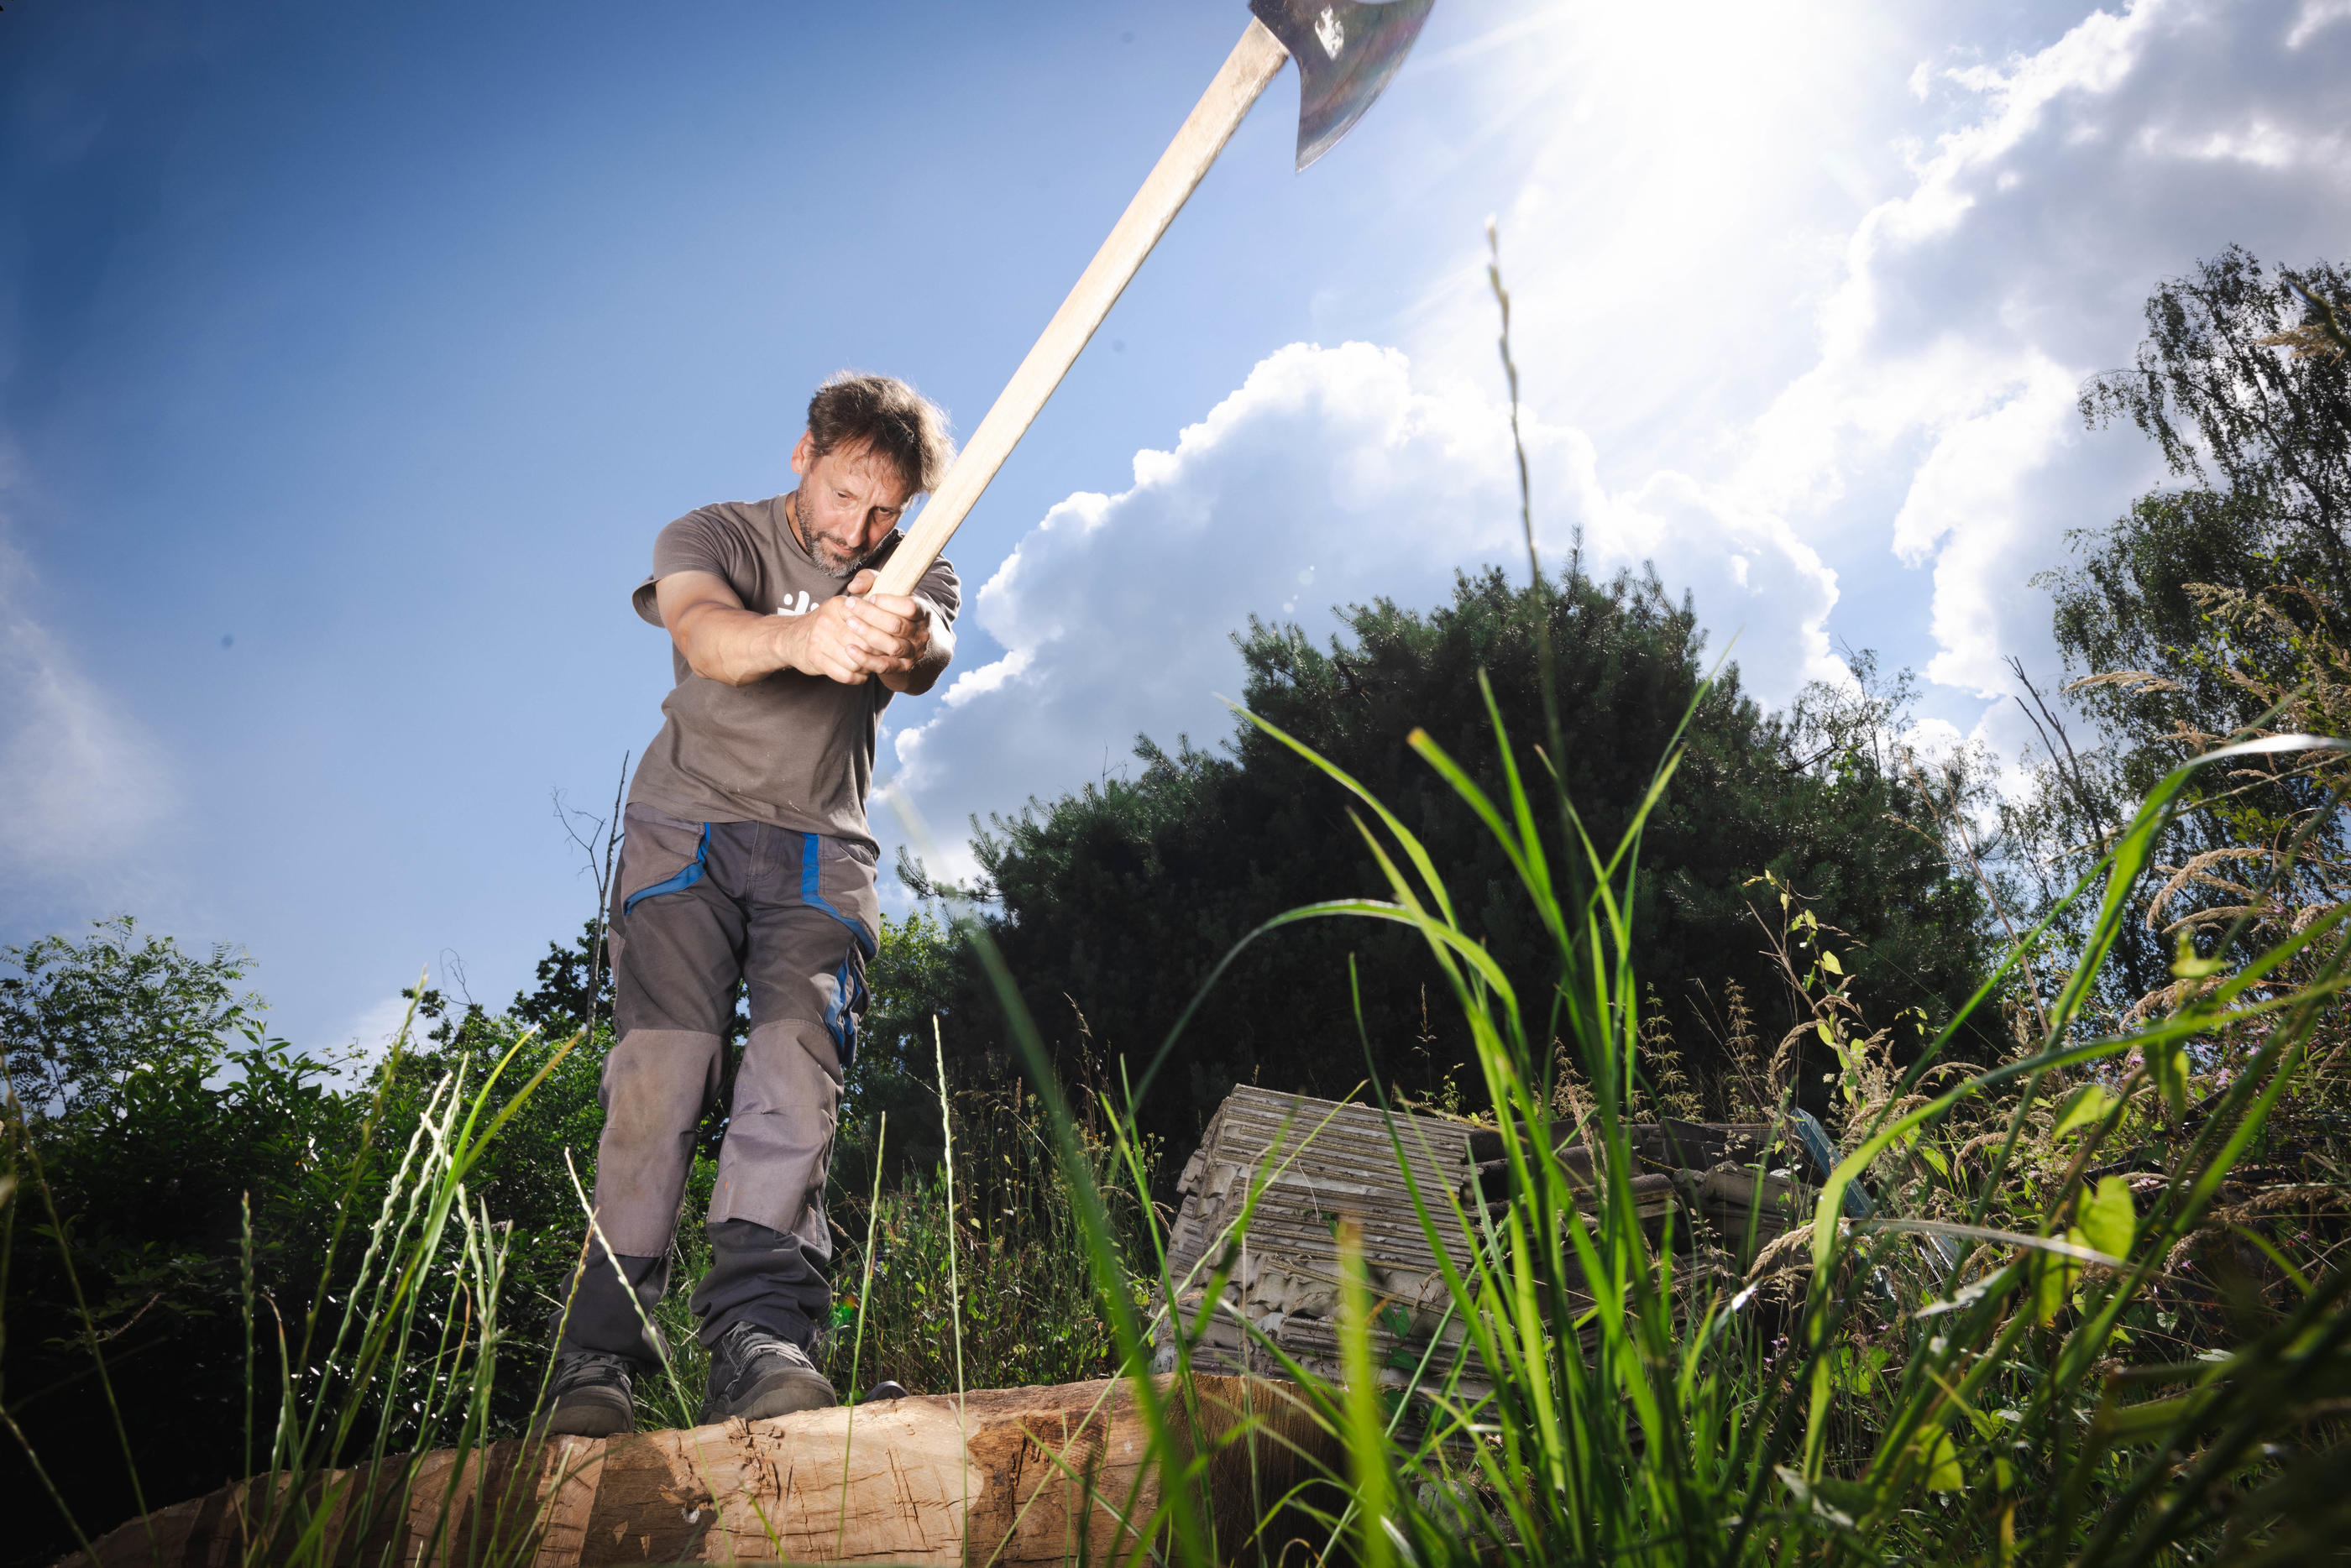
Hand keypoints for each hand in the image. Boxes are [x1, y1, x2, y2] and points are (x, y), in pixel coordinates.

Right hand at [785, 570, 929, 684]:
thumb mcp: (843, 607)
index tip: (895, 640)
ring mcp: (820, 639)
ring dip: (868, 667)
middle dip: (879, 653)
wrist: (791, 638)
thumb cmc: (826, 624)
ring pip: (857, 660)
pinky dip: (857, 678)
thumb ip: (867, 604)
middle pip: (867, 642)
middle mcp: (829, 620)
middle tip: (886, 657)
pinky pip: (845, 674)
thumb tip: (896, 614)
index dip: (886, 633)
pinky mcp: (815, 658)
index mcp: (840, 605)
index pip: (872, 619)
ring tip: (872, 665)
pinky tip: (860, 674)